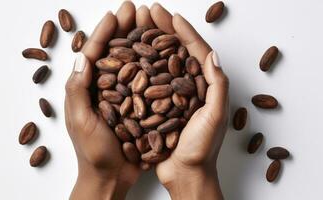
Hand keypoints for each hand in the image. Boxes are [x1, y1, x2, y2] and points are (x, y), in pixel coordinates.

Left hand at [64, 2, 148, 198]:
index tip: (116, 13)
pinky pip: (144, 81)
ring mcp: (121, 96)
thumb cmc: (92, 152)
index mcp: (86, 88)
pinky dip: (151, 65)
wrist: (110, 177)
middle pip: (114, 52)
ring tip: (149, 23)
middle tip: (135, 9)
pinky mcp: (136, 105)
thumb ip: (78, 90)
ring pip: (131, 63)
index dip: (104, 31)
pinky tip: (161, 53)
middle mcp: (104, 88)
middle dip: (124, 29)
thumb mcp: (81, 121)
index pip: (94, 53)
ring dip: (139, 41)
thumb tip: (83, 56)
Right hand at [148, 4, 228, 199]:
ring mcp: (173, 94)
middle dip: (164, 30)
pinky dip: (142, 65)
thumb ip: (217, 86)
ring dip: (151, 43)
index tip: (170, 15)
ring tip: (138, 27)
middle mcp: (189, 86)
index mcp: (206, 85)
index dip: (183, 31)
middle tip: (149, 13)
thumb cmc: (202, 148)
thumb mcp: (215, 116)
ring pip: (161, 62)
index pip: (196, 51)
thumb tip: (213, 55)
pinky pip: (150, 80)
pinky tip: (130, 56)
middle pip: (176, 51)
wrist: (185, 174)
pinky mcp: (159, 104)